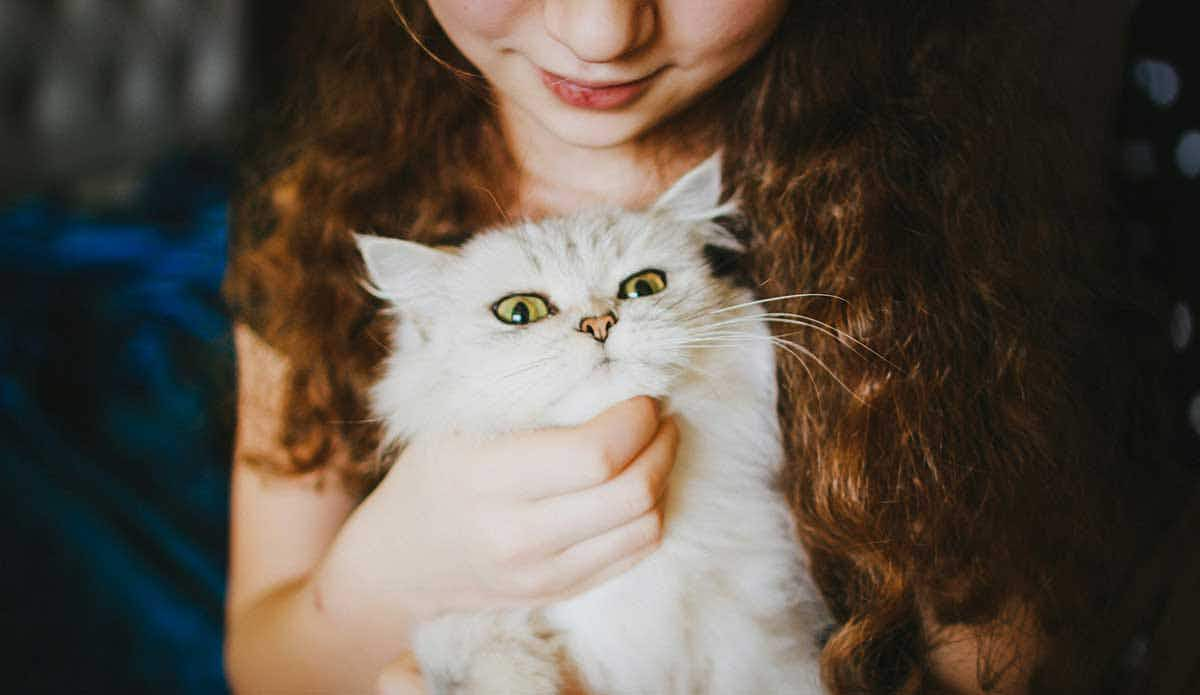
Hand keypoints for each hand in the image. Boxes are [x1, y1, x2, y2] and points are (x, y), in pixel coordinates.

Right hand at [314, 396, 677, 634]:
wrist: (397, 564)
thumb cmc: (430, 475)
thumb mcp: (454, 423)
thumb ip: (522, 399)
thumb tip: (601, 366)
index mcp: (486, 480)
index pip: (594, 455)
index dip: (634, 421)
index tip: (640, 397)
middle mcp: (517, 537)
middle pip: (631, 493)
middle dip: (661, 445)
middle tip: (659, 416)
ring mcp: (542, 575)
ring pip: (644, 528)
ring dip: (662, 479)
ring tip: (652, 446)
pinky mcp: (561, 594)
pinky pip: (635, 554)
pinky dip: (648, 514)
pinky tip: (634, 483)